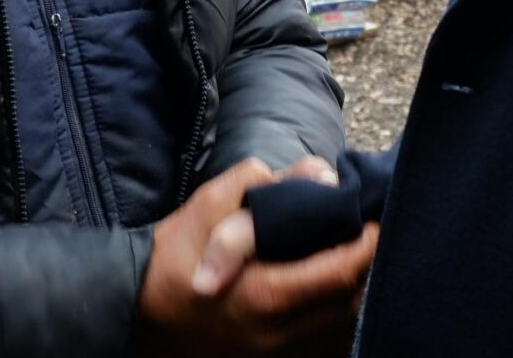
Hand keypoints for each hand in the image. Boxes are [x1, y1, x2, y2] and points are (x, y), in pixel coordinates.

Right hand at [140, 159, 376, 356]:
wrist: (136, 311)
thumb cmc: (172, 256)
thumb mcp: (210, 206)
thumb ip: (262, 183)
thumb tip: (319, 174)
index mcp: (266, 295)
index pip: (340, 272)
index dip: (368, 244)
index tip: (376, 218)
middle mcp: (279, 334)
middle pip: (349, 302)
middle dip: (365, 266)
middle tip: (370, 234)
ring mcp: (277, 356)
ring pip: (340, 327)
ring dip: (353, 293)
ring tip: (354, 260)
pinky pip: (323, 344)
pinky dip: (335, 318)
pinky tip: (330, 293)